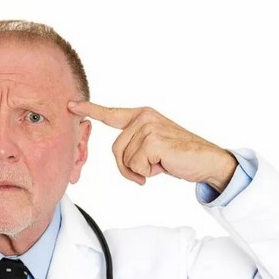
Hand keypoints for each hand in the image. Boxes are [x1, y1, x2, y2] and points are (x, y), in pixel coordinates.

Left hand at [68, 101, 237, 190]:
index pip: (111, 113)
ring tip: (160, 164)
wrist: (207, 161)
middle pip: (115, 149)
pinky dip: (147, 173)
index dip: (90, 110)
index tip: (71, 105)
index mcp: (142, 115)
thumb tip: (121, 159)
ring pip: (125, 159)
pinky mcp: (152, 140)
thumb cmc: (179, 156)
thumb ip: (134, 146)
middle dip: (128, 167)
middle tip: (148, 170)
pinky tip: (164, 166)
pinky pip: (135, 166)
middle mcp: (143, 117)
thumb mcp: (152, 147)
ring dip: (140, 171)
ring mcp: (148, 127)